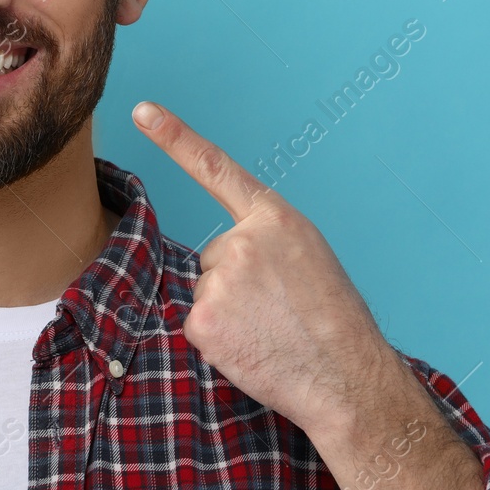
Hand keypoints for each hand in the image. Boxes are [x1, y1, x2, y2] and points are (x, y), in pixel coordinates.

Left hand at [132, 100, 402, 438]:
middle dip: (237, 283)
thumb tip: (226, 260)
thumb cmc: (334, 320)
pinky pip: (199, 324)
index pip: (215, 168)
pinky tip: (253, 348)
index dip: (174, 137)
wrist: (347, 378)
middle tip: (279, 309)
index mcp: (275, 219)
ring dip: (230, 312)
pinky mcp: (202, 320)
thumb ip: (266, 241)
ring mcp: (219, 281)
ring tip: (272, 330)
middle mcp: (242, 241)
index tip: (142, 111)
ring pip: (207, 291)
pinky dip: (220, 340)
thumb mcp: (309, 257)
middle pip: (214, 256)